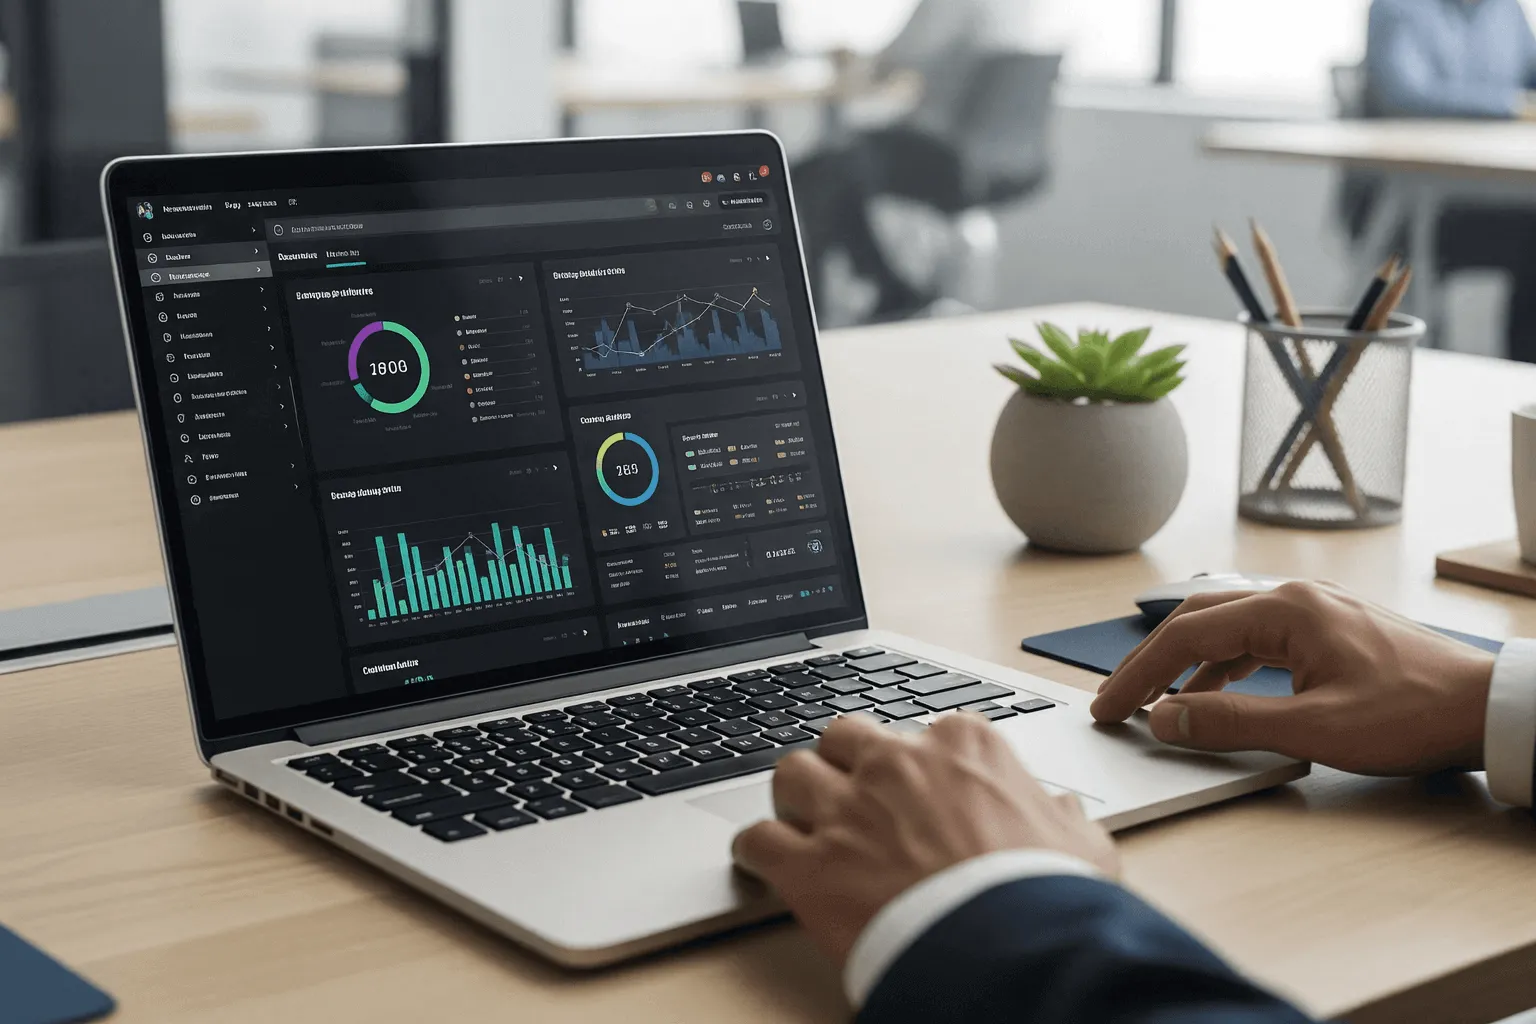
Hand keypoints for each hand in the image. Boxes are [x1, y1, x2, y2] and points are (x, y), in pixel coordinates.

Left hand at [731, 713, 1117, 968]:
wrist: (1014, 950)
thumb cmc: (1049, 896)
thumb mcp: (1081, 845)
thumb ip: (1062, 817)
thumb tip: (1060, 810)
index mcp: (962, 747)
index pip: (923, 732)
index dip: (918, 767)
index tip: (919, 793)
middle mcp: (897, 764)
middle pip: (846, 737)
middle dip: (845, 765)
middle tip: (853, 800)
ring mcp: (848, 810)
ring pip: (792, 772)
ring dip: (795, 798)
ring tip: (804, 824)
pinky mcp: (810, 864)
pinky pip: (756, 840)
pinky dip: (757, 852)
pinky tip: (765, 864)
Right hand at [1089, 582, 1494, 774]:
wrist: (1488, 708)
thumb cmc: (1414, 714)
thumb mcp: (1315, 728)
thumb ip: (1231, 722)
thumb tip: (1165, 717)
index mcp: (1285, 609)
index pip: (1186, 636)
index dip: (1139, 675)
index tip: (1109, 708)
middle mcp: (1293, 597)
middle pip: (1196, 621)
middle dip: (1151, 663)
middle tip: (1118, 702)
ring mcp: (1313, 610)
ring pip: (1225, 629)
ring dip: (1186, 666)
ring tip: (1159, 705)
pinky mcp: (1327, 629)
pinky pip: (1255, 640)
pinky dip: (1222, 668)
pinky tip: (1216, 697)